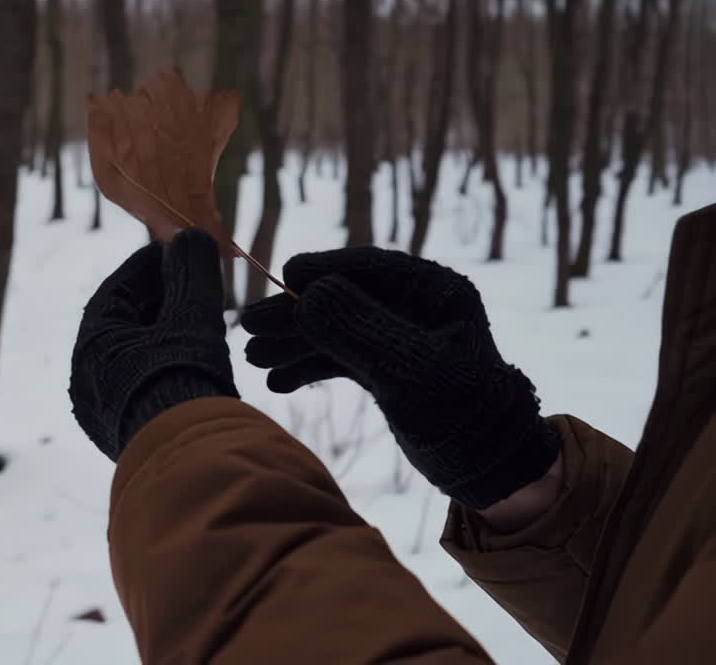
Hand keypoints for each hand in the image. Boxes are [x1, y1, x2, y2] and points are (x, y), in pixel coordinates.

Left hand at [69, 230, 237, 461]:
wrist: (186, 459)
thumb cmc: (183, 380)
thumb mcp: (192, 316)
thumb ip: (192, 271)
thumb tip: (190, 236)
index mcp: (91, 342)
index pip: (117, 289)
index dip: (150, 265)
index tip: (177, 252)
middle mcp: (85, 377)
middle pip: (123, 324)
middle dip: (160, 301)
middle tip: (193, 286)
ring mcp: (101, 410)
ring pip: (132, 358)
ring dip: (163, 336)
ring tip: (198, 324)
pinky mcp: (121, 435)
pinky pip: (138, 387)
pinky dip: (162, 367)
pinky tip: (192, 365)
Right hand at [240, 247, 559, 509]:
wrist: (489, 470)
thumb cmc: (464, 418)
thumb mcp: (410, 372)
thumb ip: (359, 330)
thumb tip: (305, 294)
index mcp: (434, 292)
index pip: (369, 268)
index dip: (322, 270)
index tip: (281, 276)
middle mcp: (415, 307)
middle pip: (341, 299)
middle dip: (294, 314)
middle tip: (247, 327)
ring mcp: (398, 337)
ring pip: (334, 329)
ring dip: (293, 342)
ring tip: (252, 358)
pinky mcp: (387, 368)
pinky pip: (339, 357)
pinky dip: (308, 367)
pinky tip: (278, 382)